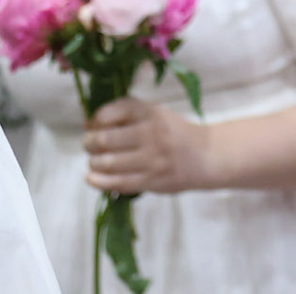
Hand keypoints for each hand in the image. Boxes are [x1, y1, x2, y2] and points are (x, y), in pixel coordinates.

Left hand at [83, 97, 211, 194]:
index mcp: (149, 112)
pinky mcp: (152, 181)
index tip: (94, 125)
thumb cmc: (173, 133)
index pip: (110, 112)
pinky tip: (92, 177)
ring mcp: (152, 159)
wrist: (205, 155)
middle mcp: (150, 133)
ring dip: (93, 163)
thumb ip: (125, 114)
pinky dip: (98, 181)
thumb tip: (89, 124)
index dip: (96, 120)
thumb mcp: (154, 113)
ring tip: (95, 162)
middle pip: (105, 139)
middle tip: (90, 145)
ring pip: (108, 163)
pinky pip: (118, 183)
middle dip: (89, 143)